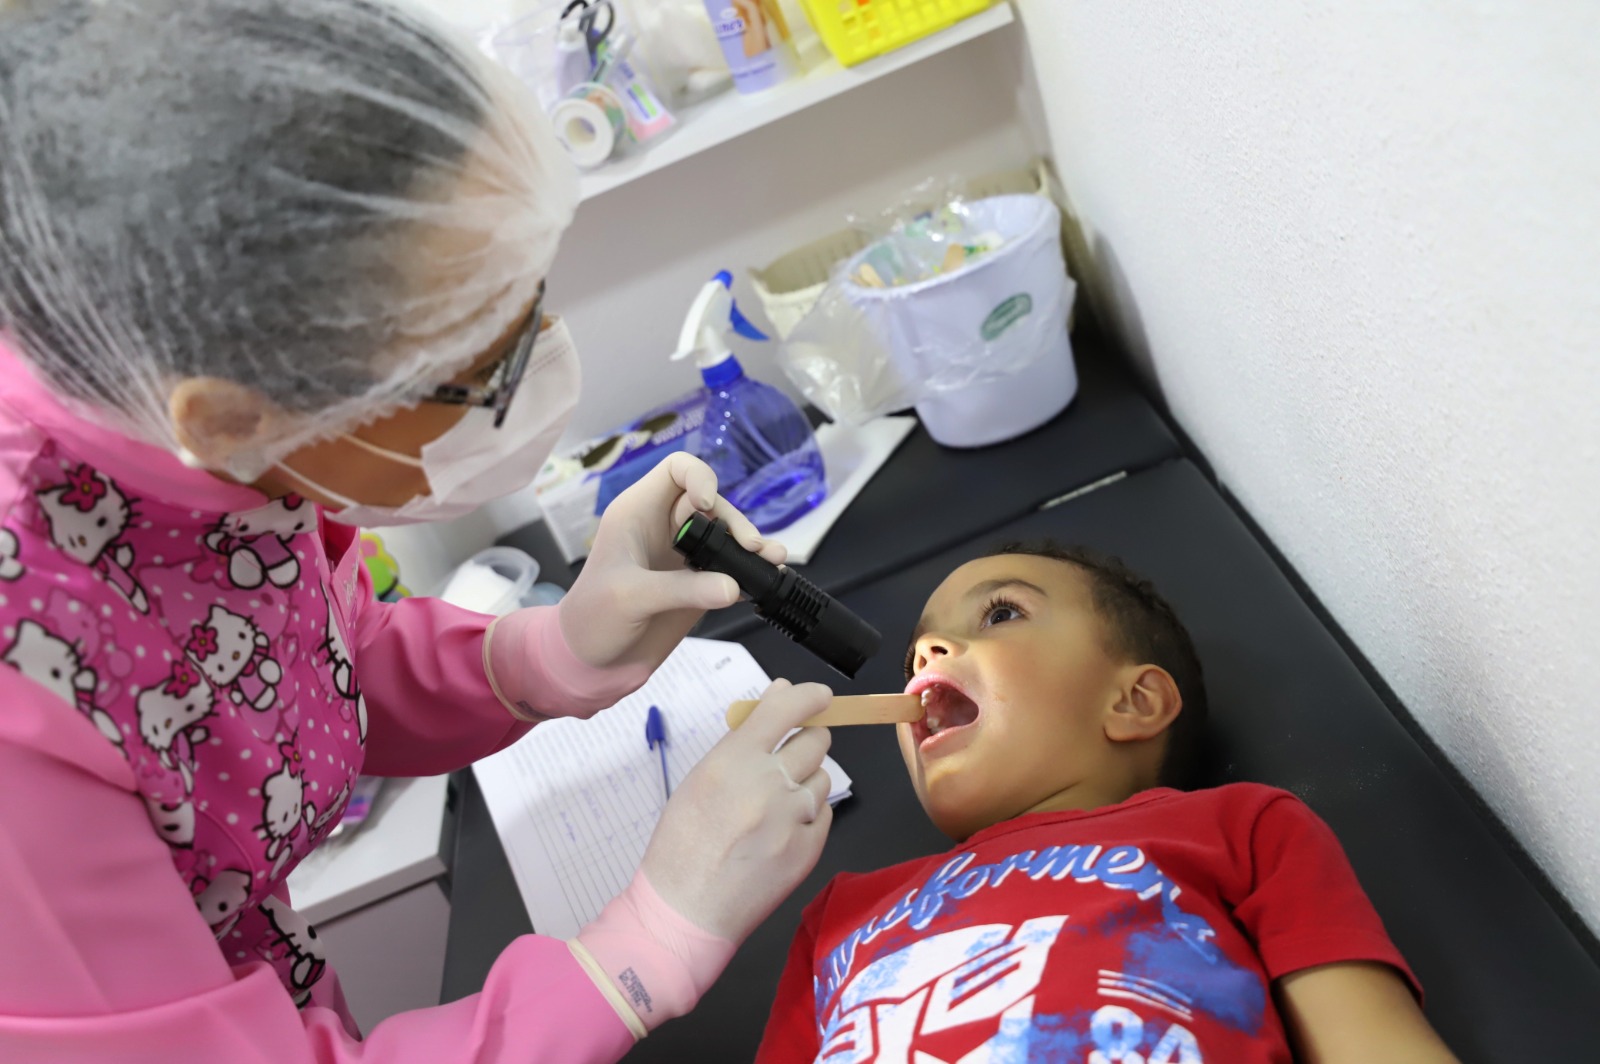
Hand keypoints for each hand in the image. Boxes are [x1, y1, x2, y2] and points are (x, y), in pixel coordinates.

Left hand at [558, 452, 784, 680]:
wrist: (592, 662)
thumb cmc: (592, 619)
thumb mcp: (630, 598)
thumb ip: (681, 590)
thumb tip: (732, 587)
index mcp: (638, 512)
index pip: (676, 470)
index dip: (699, 477)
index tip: (708, 507)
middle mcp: (665, 527)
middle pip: (712, 502)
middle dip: (735, 519)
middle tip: (751, 547)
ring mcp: (683, 555)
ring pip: (727, 533)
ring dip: (751, 543)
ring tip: (773, 559)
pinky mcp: (698, 582)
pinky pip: (731, 566)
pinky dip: (751, 568)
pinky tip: (769, 575)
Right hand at [641, 679, 832, 942]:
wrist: (686, 910)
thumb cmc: (684, 841)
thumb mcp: (701, 778)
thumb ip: (744, 737)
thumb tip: (780, 693)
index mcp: (734, 761)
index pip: (786, 710)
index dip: (809, 697)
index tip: (821, 697)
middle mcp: (768, 784)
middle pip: (816, 742)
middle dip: (806, 743)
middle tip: (787, 758)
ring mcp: (792, 818)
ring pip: (823, 778)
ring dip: (806, 782)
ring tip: (774, 805)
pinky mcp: (809, 848)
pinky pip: (823, 814)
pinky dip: (808, 815)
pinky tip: (781, 831)